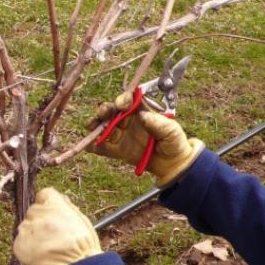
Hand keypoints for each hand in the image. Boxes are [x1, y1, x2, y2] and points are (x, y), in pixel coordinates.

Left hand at [13, 188, 101, 264]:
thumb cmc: (84, 245)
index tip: (52, 213)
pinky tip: (41, 254)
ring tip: (48, 246)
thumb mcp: (80, 218)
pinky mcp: (19, 244)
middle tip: (52, 234)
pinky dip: (28, 247)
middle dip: (40, 220)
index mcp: (54, 204)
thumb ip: (66, 207)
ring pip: (25, 226)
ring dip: (33, 233)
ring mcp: (27, 229)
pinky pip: (21, 241)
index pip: (43, 194)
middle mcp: (38, 213)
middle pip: (33, 210)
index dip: (48, 204)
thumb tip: (59, 199)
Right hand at [87, 92, 203, 186]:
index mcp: (141, 111)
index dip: (123, 99)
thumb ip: (158, 123)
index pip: (129, 100)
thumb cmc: (174, 143)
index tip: (122, 104)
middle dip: (105, 109)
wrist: (172, 165)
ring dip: (96, 125)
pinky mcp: (118, 151)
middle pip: (112, 111)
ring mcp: (122, 136)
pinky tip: (90, 145)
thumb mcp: (172, 131)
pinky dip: (94, 146)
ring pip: (104, 127)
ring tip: (92, 126)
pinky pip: (103, 147)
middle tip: (104, 113)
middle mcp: (128, 121)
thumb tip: (142, 116)